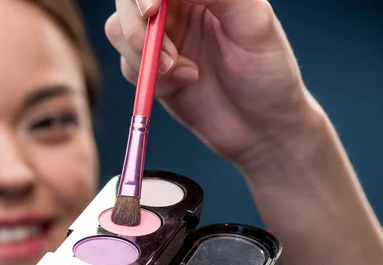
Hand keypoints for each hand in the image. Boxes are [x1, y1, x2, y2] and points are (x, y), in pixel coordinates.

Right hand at [105, 0, 324, 169]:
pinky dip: (150, 80)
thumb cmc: (268, 73)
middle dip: (138, 29)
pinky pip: (127, 66)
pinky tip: (183, 86)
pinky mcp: (151, 71)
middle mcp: (177, 9)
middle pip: (128, 2)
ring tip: (187, 74)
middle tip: (167, 57)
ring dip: (144, 58)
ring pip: (119, 31)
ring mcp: (161, 39)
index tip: (152, 13)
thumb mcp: (253, 24)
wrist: (260, 128)